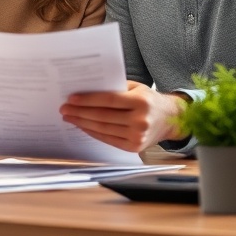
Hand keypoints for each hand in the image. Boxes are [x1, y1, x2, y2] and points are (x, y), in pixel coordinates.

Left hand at [59, 81, 185, 152]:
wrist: (171, 119)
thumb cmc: (149, 100)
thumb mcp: (137, 88)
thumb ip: (116, 88)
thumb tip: (87, 90)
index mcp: (141, 101)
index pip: (108, 101)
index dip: (88, 100)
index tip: (71, 99)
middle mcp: (140, 120)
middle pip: (103, 116)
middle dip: (80, 112)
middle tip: (64, 109)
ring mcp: (138, 136)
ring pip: (103, 129)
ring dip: (83, 123)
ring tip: (70, 117)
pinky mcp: (134, 147)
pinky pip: (108, 139)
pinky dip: (93, 133)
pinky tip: (83, 126)